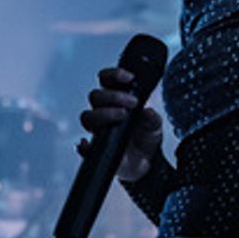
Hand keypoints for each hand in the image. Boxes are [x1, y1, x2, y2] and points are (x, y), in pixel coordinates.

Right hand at [76, 66, 163, 181]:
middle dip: (113, 96)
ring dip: (103, 114)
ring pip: (87, 116)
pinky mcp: (96, 148)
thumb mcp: (154, 126)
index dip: (113, 75)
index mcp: (116, 100)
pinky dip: (85, 146)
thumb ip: (152, 118)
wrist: (144, 162)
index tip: (129, 78)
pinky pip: (83, 146)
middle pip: (96, 96)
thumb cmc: (145, 138)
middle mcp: (104, 112)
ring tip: (122, 116)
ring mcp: (99, 129)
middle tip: (132, 103)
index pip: (106, 80)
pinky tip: (91, 144)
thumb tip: (147, 111)